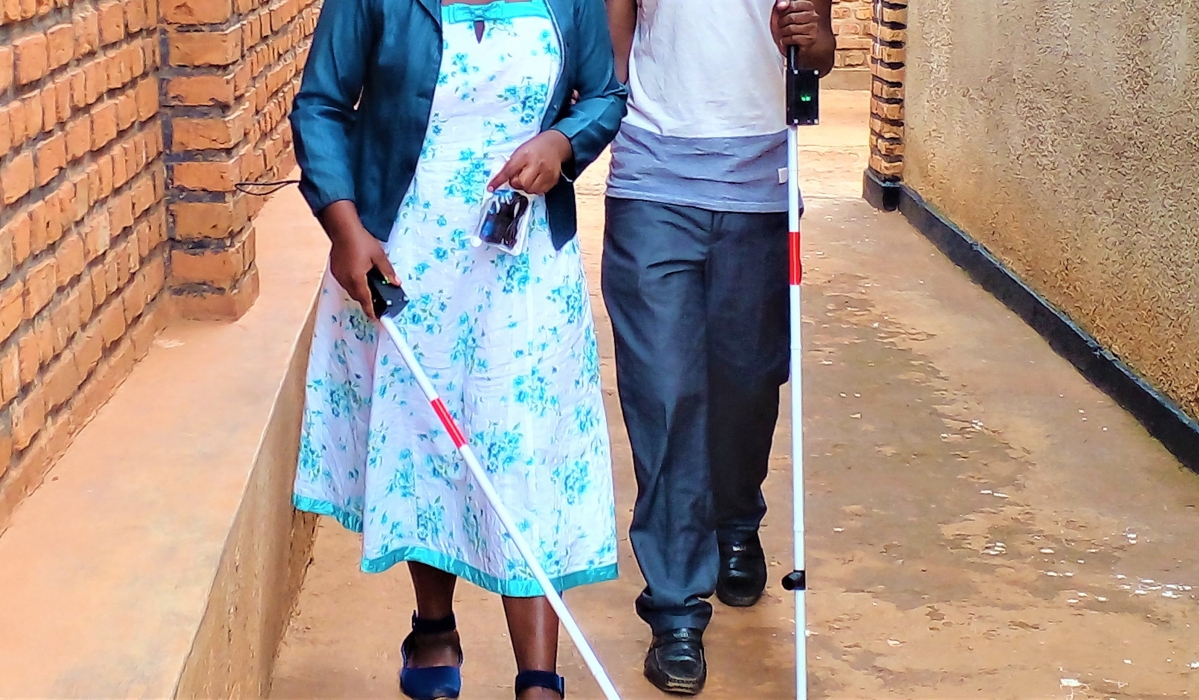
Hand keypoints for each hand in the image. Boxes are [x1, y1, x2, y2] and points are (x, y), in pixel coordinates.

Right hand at [319, 201, 398, 319]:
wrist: (342, 228)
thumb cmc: (360, 240)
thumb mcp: (379, 256)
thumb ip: (388, 272)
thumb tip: (396, 282)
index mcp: (357, 279)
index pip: (366, 301)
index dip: (371, 311)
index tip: (376, 318)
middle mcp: (346, 280)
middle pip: (357, 297)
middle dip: (367, 300)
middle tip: (377, 299)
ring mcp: (339, 275)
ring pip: (350, 290)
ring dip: (359, 290)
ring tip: (369, 285)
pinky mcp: (335, 270)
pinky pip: (345, 282)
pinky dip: (353, 282)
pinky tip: (359, 275)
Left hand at [487, 130, 572, 195]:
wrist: (554, 145)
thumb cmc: (534, 148)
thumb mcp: (520, 152)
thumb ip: (511, 165)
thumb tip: (502, 180)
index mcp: (524, 155)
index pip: (508, 170)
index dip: (499, 180)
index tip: (491, 188)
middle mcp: (536, 163)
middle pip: (521, 183)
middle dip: (517, 183)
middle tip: (519, 176)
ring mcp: (547, 172)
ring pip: (531, 189)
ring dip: (527, 187)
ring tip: (529, 178)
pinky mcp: (553, 179)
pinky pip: (541, 191)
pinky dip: (536, 188)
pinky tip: (537, 180)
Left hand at [772, 0, 820, 51]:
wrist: (794, 45)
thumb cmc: (789, 27)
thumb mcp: (784, 13)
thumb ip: (783, 4)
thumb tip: (780, 5)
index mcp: (809, 7)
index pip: (793, 5)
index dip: (783, 11)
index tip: (781, 15)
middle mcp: (814, 16)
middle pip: (791, 17)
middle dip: (781, 23)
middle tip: (780, 26)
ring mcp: (813, 28)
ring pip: (791, 28)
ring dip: (782, 33)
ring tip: (783, 33)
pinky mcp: (810, 40)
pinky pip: (793, 39)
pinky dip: (785, 40)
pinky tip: (785, 40)